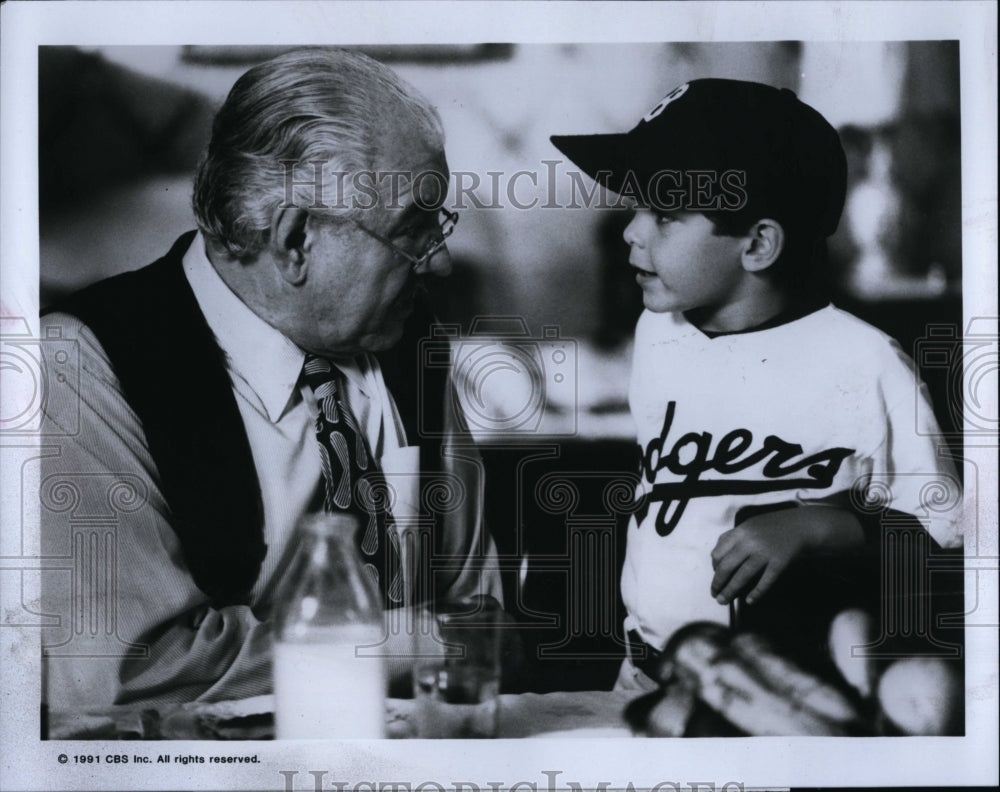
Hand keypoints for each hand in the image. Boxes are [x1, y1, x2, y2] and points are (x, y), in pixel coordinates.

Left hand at [710, 506, 862, 604]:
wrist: (801, 526)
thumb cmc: (771, 527)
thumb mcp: (749, 526)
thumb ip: (732, 537)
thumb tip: (715, 556)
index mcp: (740, 532)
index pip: (718, 552)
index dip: (714, 567)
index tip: (716, 576)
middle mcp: (750, 542)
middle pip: (727, 566)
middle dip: (717, 583)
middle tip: (714, 594)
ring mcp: (765, 552)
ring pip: (742, 576)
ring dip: (730, 590)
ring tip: (723, 600)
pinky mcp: (779, 562)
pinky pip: (765, 581)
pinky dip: (756, 593)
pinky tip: (749, 601)